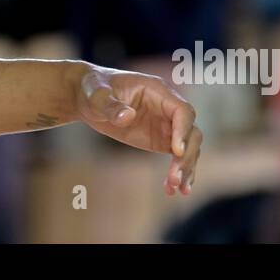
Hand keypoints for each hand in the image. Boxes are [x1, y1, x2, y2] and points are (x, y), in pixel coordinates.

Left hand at [74, 65, 202, 196]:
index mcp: (157, 90)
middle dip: (187, 155)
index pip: (182, 110)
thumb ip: (111, 105)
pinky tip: (171, 189)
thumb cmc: (94, 90)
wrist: (88, 99)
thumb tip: (128, 116)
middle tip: (175, 178)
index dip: (183, 130)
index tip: (176, 151)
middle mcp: (167, 108)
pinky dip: (177, 172)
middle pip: (191, 131)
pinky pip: (177, 157)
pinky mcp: (160, 140)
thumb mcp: (97, 95)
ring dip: (186, 168)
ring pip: (188, 147)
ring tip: (176, 188)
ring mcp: (166, 125)